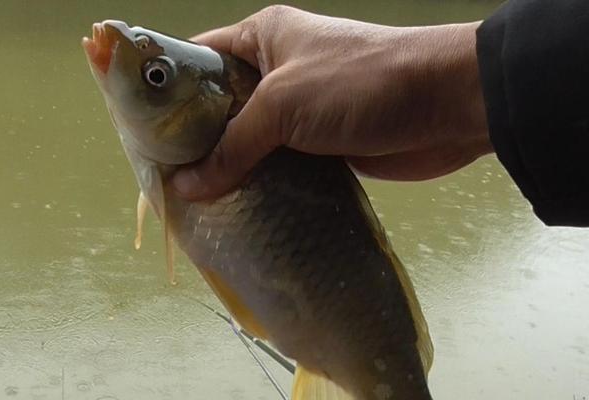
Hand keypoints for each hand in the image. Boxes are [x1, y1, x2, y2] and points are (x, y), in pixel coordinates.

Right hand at [173, 5, 491, 199]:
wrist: (446, 104)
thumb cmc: (360, 83)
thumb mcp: (283, 106)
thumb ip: (232, 146)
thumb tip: (186, 187)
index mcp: (262, 39)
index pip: (198, 58)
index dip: (168, 90)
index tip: (142, 129)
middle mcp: (277, 71)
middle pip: (221, 106)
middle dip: (195, 140)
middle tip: (165, 177)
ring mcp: (301, 110)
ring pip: (250, 140)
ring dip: (229, 168)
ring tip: (194, 202)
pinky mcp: (322, 144)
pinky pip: (279, 164)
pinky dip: (261, 184)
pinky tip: (239, 210)